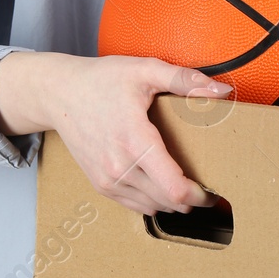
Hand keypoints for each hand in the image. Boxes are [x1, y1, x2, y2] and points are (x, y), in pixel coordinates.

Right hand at [0, 51, 230, 214]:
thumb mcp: (143, 70)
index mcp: (135, 141)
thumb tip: (220, 90)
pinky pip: (135, 206)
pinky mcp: (101, 185)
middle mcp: (120, 167)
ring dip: (173, 202)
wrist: (58, 94)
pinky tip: (162, 188)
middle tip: (207, 189)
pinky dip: (153, 202)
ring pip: (153, 207)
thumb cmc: (100, 80)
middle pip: (168, 202)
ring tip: (186, 187)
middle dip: (192, 199)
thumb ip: (183, 80)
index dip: (200, 195)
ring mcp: (108, 179)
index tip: (213, 190)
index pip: (175, 188)